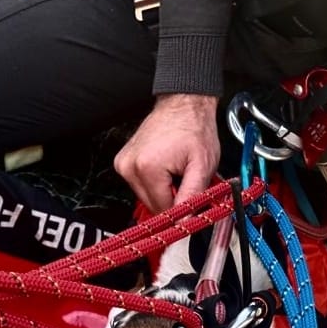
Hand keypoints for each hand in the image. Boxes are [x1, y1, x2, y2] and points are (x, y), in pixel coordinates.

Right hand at [114, 93, 219, 212]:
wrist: (184, 104)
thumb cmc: (194, 127)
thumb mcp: (203, 165)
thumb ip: (193, 196)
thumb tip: (184, 222)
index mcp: (147, 168)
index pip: (162, 211)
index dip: (181, 210)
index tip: (192, 202)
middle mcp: (129, 167)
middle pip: (153, 205)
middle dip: (172, 199)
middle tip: (186, 179)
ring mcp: (124, 164)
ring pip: (147, 197)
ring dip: (164, 190)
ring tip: (176, 170)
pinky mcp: (123, 162)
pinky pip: (141, 185)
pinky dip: (156, 182)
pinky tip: (166, 167)